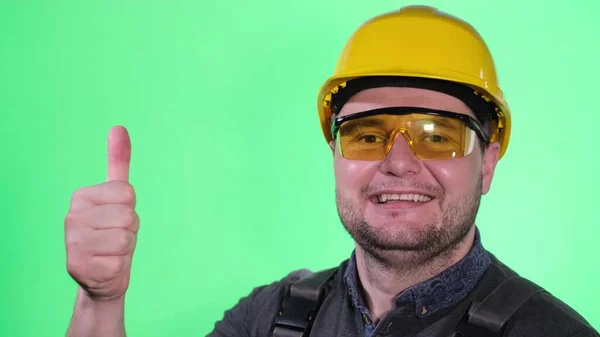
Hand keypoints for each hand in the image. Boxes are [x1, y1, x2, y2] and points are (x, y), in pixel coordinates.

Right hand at [65, 126, 138, 300]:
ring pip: (126, 238)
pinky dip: (120, 266)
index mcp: (81, 197)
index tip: (116, 217)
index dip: (130, 208)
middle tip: (115, 236)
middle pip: (128, 215)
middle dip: (130, 229)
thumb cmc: (112, 232)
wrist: (101, 276)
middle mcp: (71, 217)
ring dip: (126, 248)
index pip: (128, 193)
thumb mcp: (117, 196)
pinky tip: (106, 266)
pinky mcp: (79, 267)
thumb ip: (118, 162)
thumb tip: (119, 127)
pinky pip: (121, 261)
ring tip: (111, 251)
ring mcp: (73, 243)